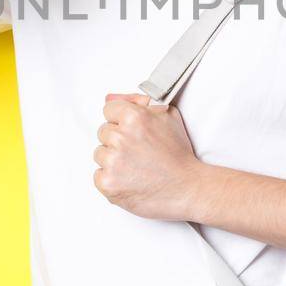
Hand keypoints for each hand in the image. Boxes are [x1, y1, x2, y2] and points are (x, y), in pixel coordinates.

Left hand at [93, 93, 201, 220]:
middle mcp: (121, 138)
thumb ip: (138, 101)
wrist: (187, 188)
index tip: (132, 132)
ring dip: (113, 160)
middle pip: (103, 132)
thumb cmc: (179, 155)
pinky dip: (111, 179)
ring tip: (136, 166)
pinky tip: (130, 179)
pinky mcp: (108, 183)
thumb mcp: (167, 116)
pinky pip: (98, 175)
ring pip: (99, 153)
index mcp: (134, 117)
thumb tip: (110, 98)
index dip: (121, 121)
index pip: (109, 110)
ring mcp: (113, 161)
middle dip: (118, 140)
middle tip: (139, 152)